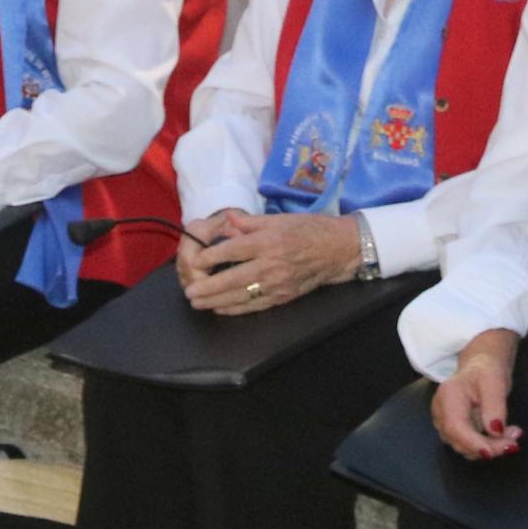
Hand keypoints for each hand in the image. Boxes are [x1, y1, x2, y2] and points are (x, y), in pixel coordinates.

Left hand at [184, 211, 363, 313]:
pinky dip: (236, 309)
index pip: (234, 250)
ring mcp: (278, 284)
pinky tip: (221, 309)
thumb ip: (249, 222)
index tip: (195, 261)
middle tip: (189, 292)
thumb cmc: (308, 229)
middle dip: (208, 287)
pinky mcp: (284, 296)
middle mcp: (272, 264)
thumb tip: (225, 220)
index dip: (212, 256)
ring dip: (217, 302)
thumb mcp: (278, 218)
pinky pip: (256, 306)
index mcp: (269, 241)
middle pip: (233, 279)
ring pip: (242, 296)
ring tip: (198, 303)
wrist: (338, 250)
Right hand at [434, 334, 520, 459]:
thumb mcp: (495, 382)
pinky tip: (503, 435)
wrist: (480, 367)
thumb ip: (494, 406)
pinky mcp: (454, 431)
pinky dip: (487, 445)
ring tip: (513, 434)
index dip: (472, 443)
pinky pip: (469, 445)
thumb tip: (495, 432)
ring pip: (465, 448)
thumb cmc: (486, 369)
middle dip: (489, 446)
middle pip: (460, 441)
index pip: (455, 427)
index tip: (492, 452)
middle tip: (514, 440)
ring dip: (490, 447)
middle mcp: (441, 413)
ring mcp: (445, 424)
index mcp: (448, 397)